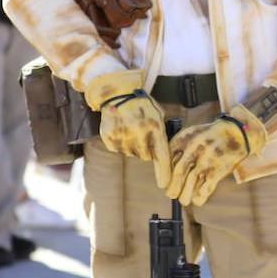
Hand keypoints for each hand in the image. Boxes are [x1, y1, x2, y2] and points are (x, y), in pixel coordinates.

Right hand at [86, 70, 170, 188]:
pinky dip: (121, 143)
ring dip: (134, 146)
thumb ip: (162, 132)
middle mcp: (138, 134)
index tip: (165, 185)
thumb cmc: (141, 104)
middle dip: (147, 149)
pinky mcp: (109, 138)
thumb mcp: (158, 114)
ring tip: (132, 129)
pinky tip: (122, 130)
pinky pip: (118, 150)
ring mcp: (122, 137)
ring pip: (132, 154)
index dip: (163, 172)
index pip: (161, 155)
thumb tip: (167, 153)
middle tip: (144, 134)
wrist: (116, 92)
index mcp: (154, 127)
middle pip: (146, 156)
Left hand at [166, 105, 267, 205]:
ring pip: (191, 181)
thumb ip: (178, 149)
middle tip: (171, 194)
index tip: (163, 182)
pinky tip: (198, 199)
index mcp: (185, 138)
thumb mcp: (192, 135)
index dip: (164, 173)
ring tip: (183, 200)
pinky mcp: (218, 169)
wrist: (238, 132)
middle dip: (173, 187)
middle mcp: (195, 147)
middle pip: (178, 172)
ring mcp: (207, 159)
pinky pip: (206, 188)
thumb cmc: (210, 137)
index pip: (167, 159)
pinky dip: (200, 197)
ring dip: (185, 195)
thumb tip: (164, 172)